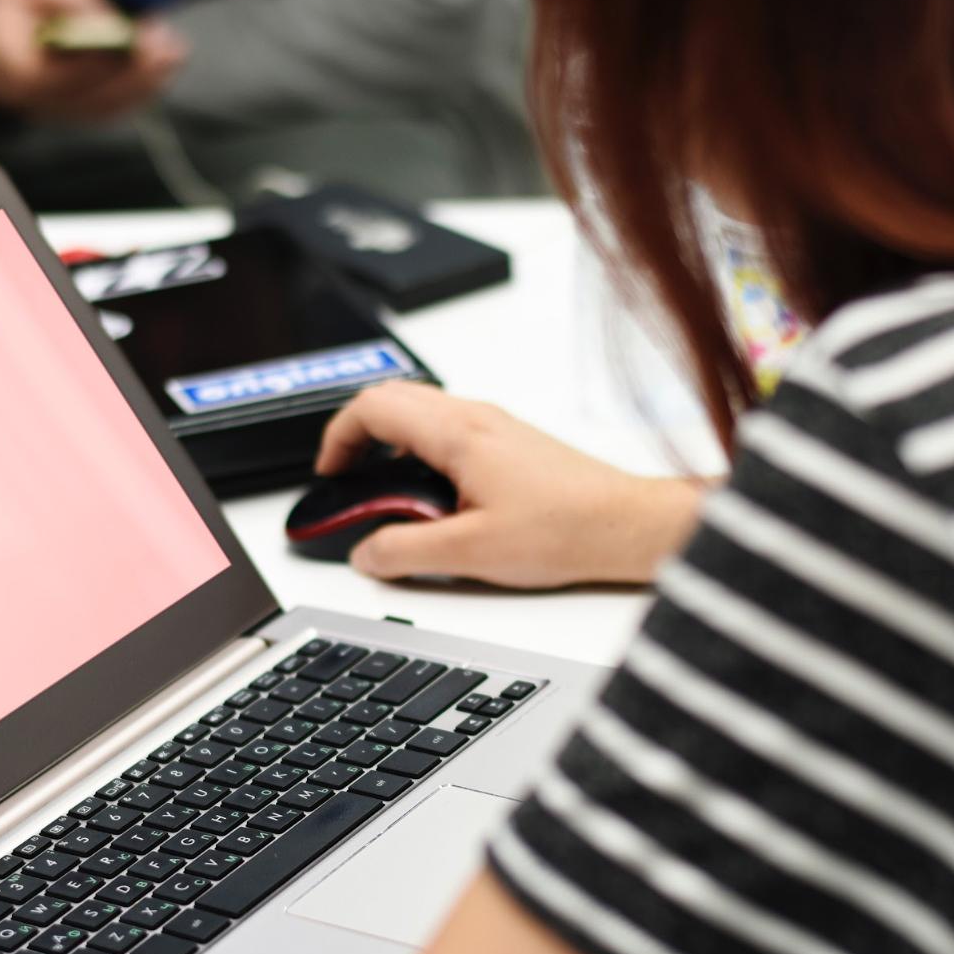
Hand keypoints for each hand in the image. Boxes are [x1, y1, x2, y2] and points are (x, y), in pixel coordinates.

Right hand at [0, 0, 186, 121]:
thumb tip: (107, 16)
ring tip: (174, 54)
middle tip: (169, 49)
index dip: (107, 58)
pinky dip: (141, 90)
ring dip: (147, 84)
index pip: (71, 75)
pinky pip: (114, 108)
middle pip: (98, 97)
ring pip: (110, 107)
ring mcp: (62, 113)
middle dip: (138, 74)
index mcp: (22, 73)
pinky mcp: (78, 113)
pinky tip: (162, 68)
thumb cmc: (10, 10)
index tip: (137, 38)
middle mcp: (43, 103)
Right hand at [315, 382, 704, 586]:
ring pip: (421, 411)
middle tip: (346, 479)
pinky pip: (447, 428)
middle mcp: (476, 417)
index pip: (372, 407)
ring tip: (386, 492)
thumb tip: (366, 554)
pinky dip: (420, 451)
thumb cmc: (566, 529)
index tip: (329, 475)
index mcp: (457, 434)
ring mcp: (494, 426)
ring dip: (390, 443)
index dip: (336, 439)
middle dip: (356, 436)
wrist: (625, 526)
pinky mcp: (510, 442)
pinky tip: (431, 496)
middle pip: (391, 399)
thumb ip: (405, 553)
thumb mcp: (469, 553)